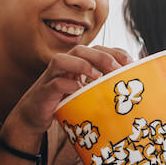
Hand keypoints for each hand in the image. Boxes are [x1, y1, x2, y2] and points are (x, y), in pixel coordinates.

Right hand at [8, 45, 131, 133]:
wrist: (34, 115)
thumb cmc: (64, 101)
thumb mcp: (86, 91)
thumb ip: (102, 85)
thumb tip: (128, 87)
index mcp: (77, 62)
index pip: (97, 49)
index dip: (115, 52)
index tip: (131, 62)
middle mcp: (64, 65)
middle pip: (81, 50)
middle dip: (101, 56)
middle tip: (117, 69)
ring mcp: (51, 76)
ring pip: (62, 60)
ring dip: (81, 65)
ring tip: (97, 76)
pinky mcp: (44, 91)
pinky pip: (54, 83)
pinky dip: (67, 85)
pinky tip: (79, 91)